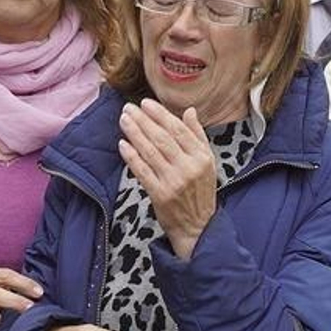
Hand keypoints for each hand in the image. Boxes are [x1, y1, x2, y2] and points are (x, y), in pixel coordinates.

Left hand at [119, 100, 216, 259]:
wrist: (197, 227)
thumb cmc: (201, 192)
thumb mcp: (208, 162)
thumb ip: (198, 135)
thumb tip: (189, 110)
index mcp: (202, 157)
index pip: (178, 130)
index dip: (160, 115)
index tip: (146, 103)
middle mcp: (189, 167)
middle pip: (162, 138)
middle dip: (143, 120)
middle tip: (129, 108)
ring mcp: (174, 182)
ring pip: (150, 152)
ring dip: (134, 133)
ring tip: (124, 120)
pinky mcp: (160, 195)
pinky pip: (142, 171)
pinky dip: (131, 157)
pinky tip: (122, 144)